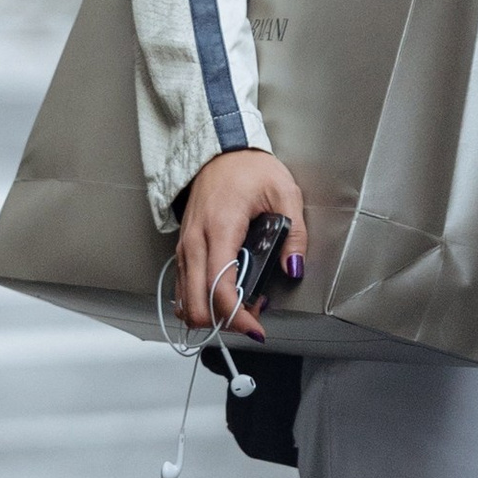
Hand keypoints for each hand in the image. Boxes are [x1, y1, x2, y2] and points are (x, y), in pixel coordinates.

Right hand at [176, 148, 307, 338]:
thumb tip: (293, 267)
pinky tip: (222, 298)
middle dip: (224, 321)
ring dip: (211, 313)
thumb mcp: (284, 193)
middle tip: (251, 320)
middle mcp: (196, 241)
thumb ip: (294, 234)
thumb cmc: (248, 168)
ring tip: (240, 308)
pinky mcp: (184, 248)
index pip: (219, 288)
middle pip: (196, 303)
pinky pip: (183, 287)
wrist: (220, 150)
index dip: (237, 316)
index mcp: (220, 228)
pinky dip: (200, 301)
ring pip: (185, 299)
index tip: (256, 327)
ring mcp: (186, 246)